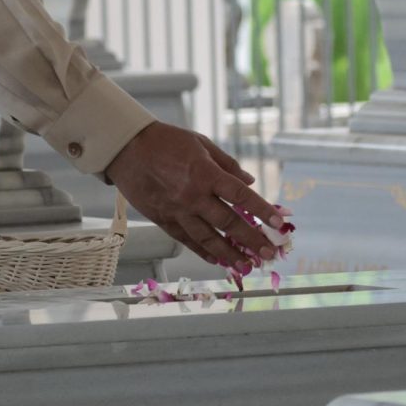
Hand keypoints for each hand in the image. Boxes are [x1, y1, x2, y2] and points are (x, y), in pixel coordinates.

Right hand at [103, 121, 289, 273]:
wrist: (126, 149)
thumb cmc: (165, 141)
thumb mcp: (201, 143)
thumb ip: (227, 164)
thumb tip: (249, 181)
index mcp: (205, 173)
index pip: (241, 196)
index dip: (262, 210)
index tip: (278, 223)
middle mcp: (193, 196)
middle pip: (228, 223)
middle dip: (251, 240)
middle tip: (268, 252)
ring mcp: (177, 211)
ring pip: (208, 238)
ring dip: (230, 253)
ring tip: (246, 265)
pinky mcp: (163, 220)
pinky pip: (187, 240)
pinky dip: (204, 251)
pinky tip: (218, 259)